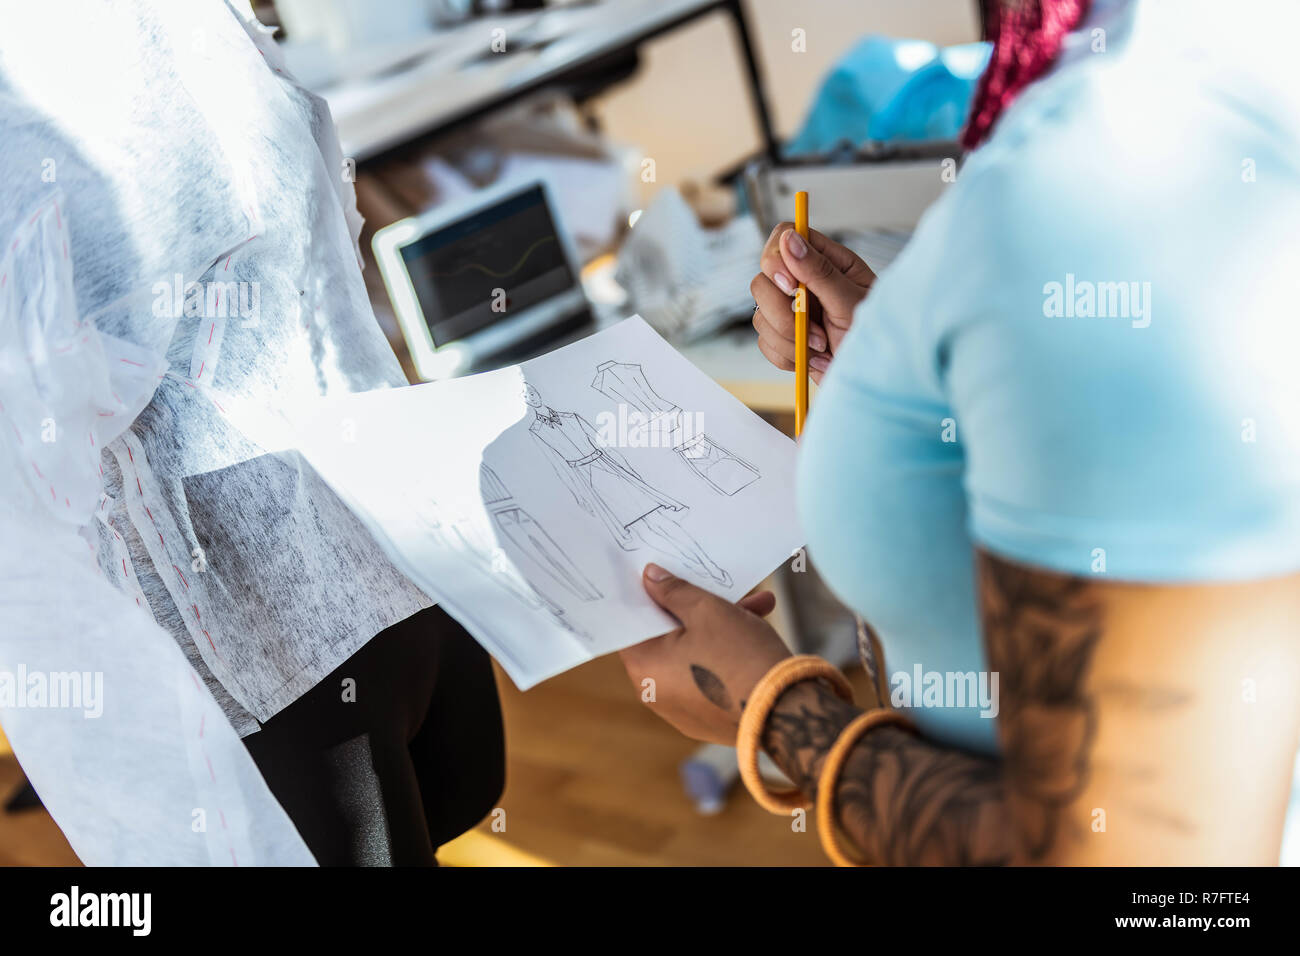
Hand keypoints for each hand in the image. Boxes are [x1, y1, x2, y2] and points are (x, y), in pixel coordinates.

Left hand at [619, 563, 790, 744]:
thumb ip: (674, 591)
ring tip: (758, 605)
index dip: (650, 597)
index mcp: (643, 667)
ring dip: (721, 629)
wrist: (786, 712)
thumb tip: (650, 577)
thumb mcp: (707, 610)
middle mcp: (654, 693)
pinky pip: (707, 677)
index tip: (666, 578)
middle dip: (698, 609)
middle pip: (669, 638)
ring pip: (693, 655)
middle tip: (723, 590)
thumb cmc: (740, 657)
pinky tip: (756, 632)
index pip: (633, 624)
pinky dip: (725, 656)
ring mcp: (681, 710)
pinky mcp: (707, 718)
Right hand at [750, 222, 875, 383]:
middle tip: (818, 334)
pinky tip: (814, 361)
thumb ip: (820, 271)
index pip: (784, 237)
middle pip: (762, 280)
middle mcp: (805, 282)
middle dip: (783, 314)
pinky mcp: (783, 337)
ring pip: (760, 315)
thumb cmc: (874, 339)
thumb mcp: (851, 303)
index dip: (777, 258)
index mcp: (828, 262)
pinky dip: (786, 356)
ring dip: (789, 340)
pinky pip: (764, 342)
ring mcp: (791, 311)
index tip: (790, 286)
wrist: (873, 379)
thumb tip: (790, 239)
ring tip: (822, 351)